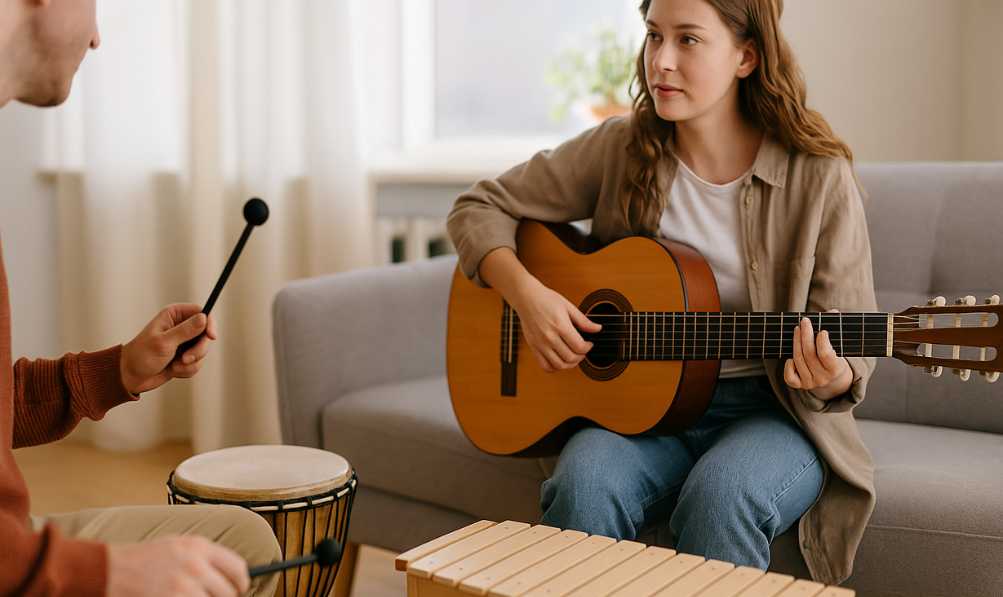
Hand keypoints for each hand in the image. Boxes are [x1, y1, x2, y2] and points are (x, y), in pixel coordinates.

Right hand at [107, 536, 248, 596]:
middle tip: (213, 596)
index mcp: (199, 547)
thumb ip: (203, 557)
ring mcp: (183, 587)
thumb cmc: (143, 559)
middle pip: (228, 592)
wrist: (109, 570)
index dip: (241, 581)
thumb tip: (230, 574)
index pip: (237, 567)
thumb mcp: (177, 546)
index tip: (240, 588)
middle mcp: (195, 566)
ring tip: (190, 595)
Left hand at [120, 304, 217, 394]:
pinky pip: (198, 363)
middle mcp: (181, 327)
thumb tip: (204, 318)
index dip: (210, 324)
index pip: (202, 313)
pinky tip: (173, 370)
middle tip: (186, 359)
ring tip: (175, 366)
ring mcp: (184, 343)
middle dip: (198, 350)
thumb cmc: (141, 356)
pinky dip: (187, 370)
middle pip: (206, 334)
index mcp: (174, 315)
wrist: (130, 377)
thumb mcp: (164, 342)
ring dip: (191, 362)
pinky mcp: (185, 357)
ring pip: (203, 351)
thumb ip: (185, 331)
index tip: (211, 337)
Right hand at [510, 279, 600, 372]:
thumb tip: (597, 329)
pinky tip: (560, 361)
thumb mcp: (568, 306)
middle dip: (581, 356)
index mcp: (560, 326)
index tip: (589, 344)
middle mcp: (549, 337)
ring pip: (559, 365)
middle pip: (570, 358)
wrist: (526, 298)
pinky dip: (555, 368)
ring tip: (573, 357)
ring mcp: (540, 344)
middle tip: (582, 350)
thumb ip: (583, 321)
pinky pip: (545, 366)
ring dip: (570, 364)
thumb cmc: (546, 299)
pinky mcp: (533, 347)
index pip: (579, 347)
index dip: (588, 348)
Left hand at [783, 309, 852, 400]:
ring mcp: (810, 383)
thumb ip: (835, 329)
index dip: (823, 342)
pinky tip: (791, 357)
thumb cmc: (835, 358)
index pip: (826, 355)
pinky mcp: (800, 385)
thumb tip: (833, 311)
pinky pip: (789, 377)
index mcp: (836, 369)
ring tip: (798, 330)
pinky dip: (788, 365)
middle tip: (804, 322)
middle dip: (805, 336)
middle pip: (809, 355)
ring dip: (796, 343)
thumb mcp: (839, 347)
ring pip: (798, 361)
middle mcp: (823, 378)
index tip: (822, 331)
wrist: (833, 381)